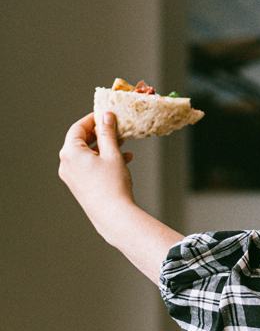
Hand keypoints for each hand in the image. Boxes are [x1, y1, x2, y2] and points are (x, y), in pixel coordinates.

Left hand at [59, 112, 135, 236]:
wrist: (113, 215)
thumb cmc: (112, 185)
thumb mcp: (112, 154)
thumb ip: (108, 133)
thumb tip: (105, 117)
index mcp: (71, 153)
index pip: (77, 128)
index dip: (92, 119)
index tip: (104, 115)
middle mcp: (66, 164)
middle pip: (81, 141)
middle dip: (100, 134)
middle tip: (115, 128)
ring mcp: (71, 176)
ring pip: (87, 154)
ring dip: (104, 148)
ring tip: (123, 145)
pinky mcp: (79, 185)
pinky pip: (88, 166)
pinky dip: (102, 160)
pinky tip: (122, 161)